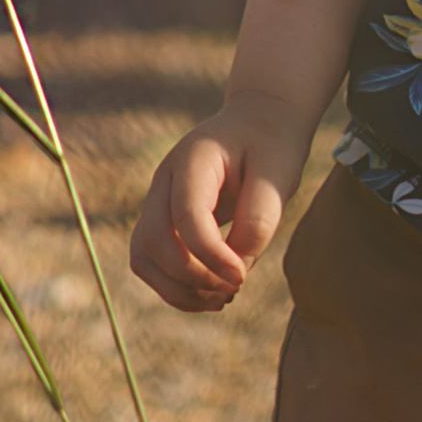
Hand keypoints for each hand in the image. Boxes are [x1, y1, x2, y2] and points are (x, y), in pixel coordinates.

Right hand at [129, 120, 298, 313]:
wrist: (258, 123)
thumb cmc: (271, 146)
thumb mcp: (278, 175)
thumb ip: (258, 222)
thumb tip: (234, 271)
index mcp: (193, 158)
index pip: (186, 216)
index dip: (211, 255)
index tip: (242, 277)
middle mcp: (165, 179)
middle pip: (152, 240)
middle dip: (190, 277)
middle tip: (233, 289)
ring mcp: (158, 200)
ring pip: (144, 258)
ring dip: (178, 289)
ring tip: (223, 298)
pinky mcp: (163, 222)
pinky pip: (153, 264)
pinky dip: (177, 288)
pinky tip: (212, 295)